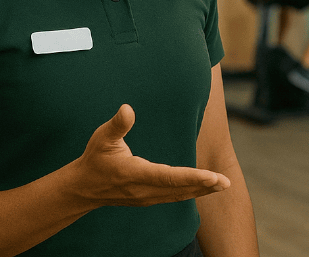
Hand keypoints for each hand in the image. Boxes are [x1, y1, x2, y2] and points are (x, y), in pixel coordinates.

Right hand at [71, 105, 230, 207]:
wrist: (83, 188)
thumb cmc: (95, 159)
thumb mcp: (101, 138)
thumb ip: (117, 125)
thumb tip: (128, 109)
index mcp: (134, 174)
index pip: (167, 177)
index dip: (191, 177)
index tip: (211, 176)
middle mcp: (143, 190)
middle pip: (179, 189)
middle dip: (204, 186)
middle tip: (226, 182)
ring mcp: (146, 197)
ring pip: (179, 196)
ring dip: (201, 191)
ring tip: (222, 185)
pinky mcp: (148, 199)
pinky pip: (174, 197)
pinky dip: (191, 193)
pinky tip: (205, 188)